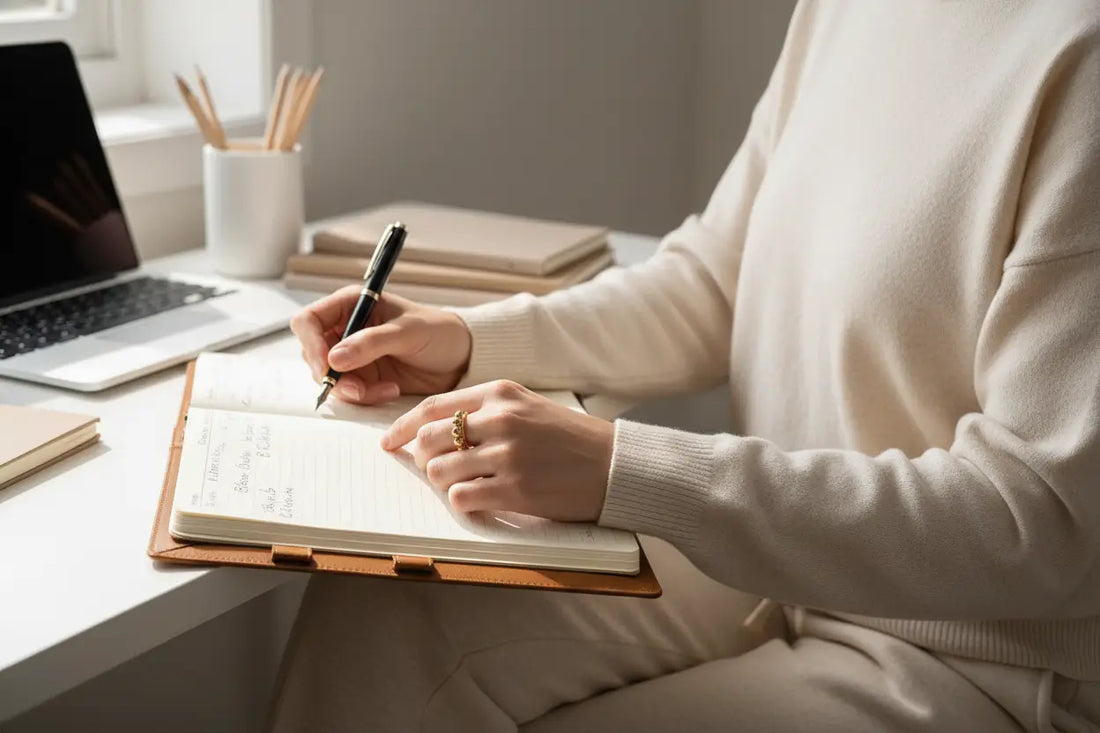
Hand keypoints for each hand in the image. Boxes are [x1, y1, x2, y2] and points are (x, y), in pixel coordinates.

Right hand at [290, 288, 471, 403]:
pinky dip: (365, 397)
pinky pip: (349, 392)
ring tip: (384, 390)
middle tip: (358, 389)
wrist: (460, 358)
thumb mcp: (407, 333)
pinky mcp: (363, 377)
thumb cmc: (438, 332)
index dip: (311, 343)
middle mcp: (346, 329)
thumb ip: (371, 343)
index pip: (309, 321)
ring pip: (330, 378)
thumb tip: (334, 358)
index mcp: (351, 304)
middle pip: (313, 354)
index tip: (327, 366)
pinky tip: (390, 390)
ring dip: (351, 390)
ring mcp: (353, 355)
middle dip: (332, 376)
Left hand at [381, 380, 613, 521]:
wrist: (613, 464)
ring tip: (461, 486)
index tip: (390, 441)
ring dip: (442, 483)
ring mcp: (507, 455)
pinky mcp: (515, 489)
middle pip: (430, 438)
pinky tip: (477, 502)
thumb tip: (435, 431)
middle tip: (430, 469)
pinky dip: (462, 503)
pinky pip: (462, 498)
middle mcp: (501, 419)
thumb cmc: (570, 438)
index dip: (403, 426)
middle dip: (421, 458)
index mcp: (501, 393)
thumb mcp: (528, 407)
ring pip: (440, 470)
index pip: (434, 406)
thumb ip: (486, 411)